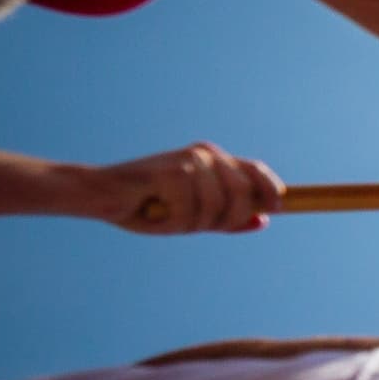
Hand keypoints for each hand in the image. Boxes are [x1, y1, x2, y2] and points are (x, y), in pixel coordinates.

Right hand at [89, 141, 283, 234]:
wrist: (101, 195)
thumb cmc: (147, 206)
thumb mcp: (193, 216)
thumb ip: (226, 218)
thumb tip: (264, 220)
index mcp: (213, 160)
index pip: (255, 170)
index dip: (270, 189)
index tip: (277, 207)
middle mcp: (205, 155)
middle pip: (243, 195)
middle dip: (226, 220)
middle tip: (192, 225)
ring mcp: (190, 161)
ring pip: (216, 209)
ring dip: (191, 225)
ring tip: (167, 218)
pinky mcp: (174, 171)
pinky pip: (190, 213)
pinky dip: (173, 223)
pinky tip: (153, 214)